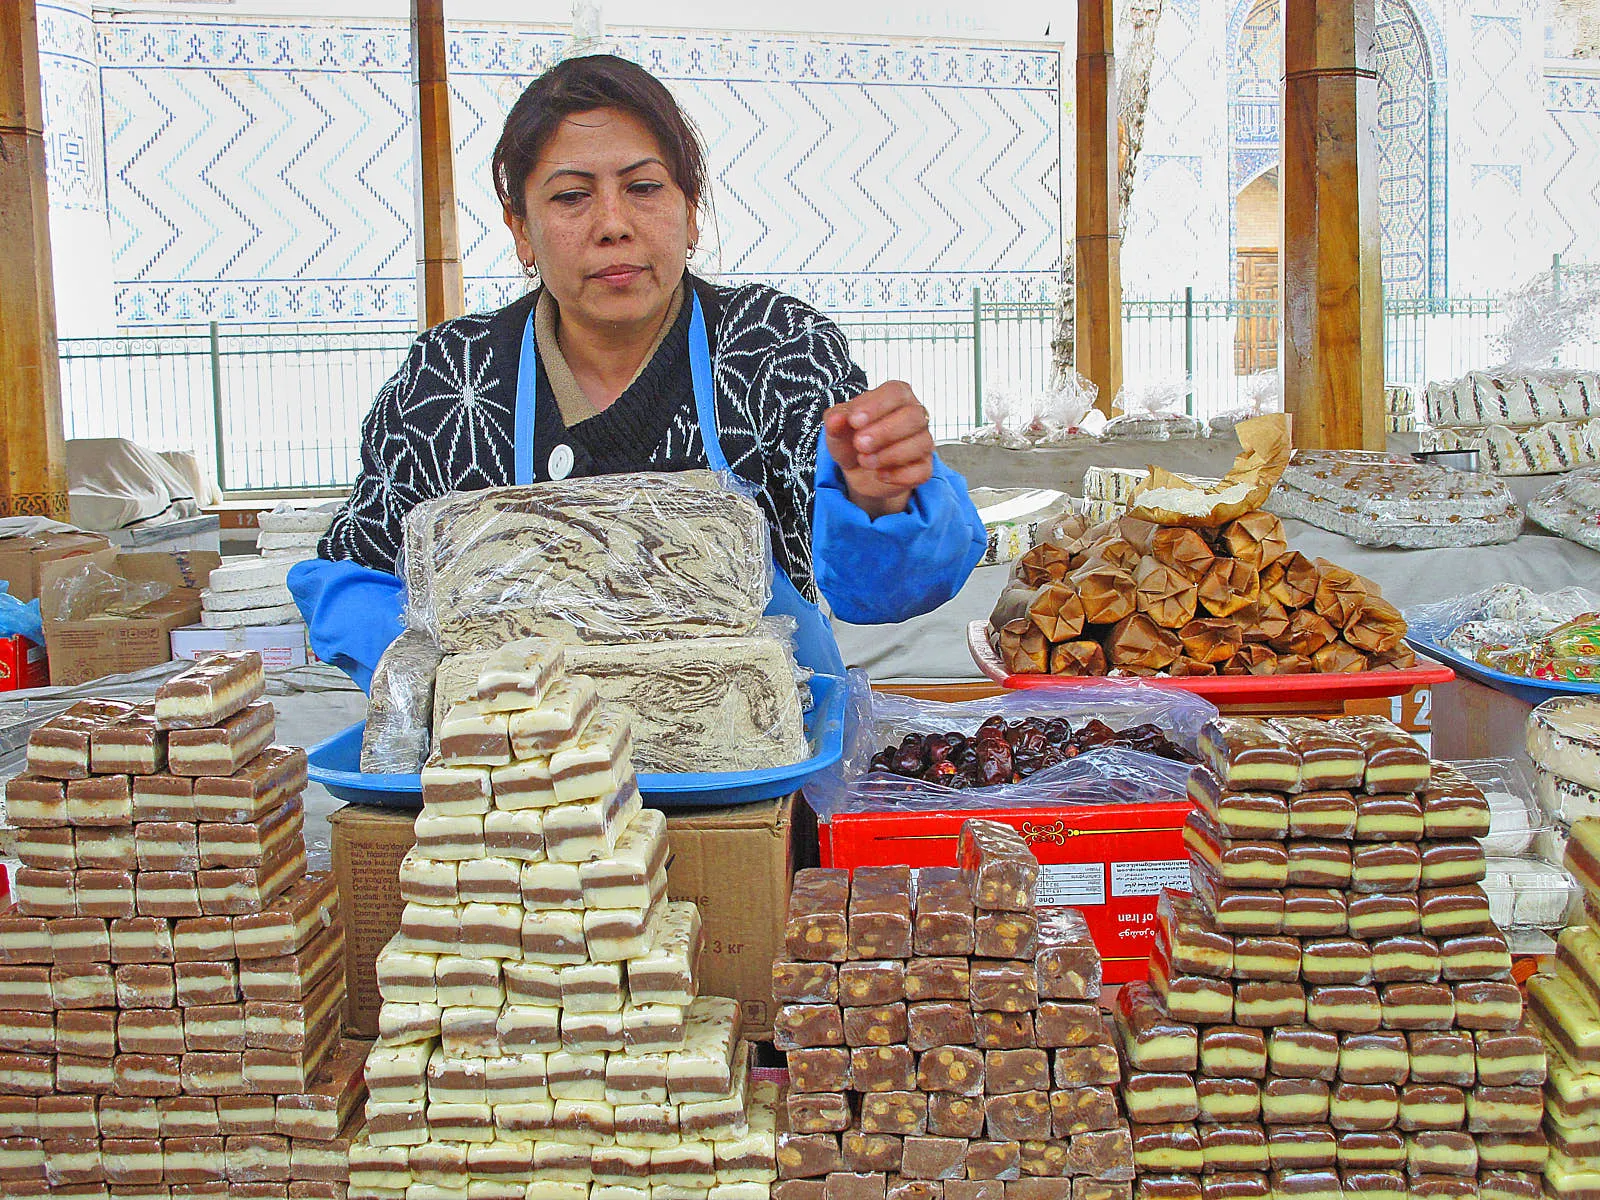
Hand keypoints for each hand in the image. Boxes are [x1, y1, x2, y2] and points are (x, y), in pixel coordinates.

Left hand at [823, 382, 935, 517]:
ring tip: (864, 460)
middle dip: (885, 432)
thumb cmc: (852, 439)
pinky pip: (921, 471)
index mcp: (896, 396)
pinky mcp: (923, 467)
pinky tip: (880, 475)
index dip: (876, 406)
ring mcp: (922, 442)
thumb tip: (835, 419)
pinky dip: (899, 475)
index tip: (854, 421)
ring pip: (921, 443)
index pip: (896, 392)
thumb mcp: (838, 428)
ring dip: (890, 455)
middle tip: (860, 444)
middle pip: (913, 416)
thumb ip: (835, 421)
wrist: (857, 469)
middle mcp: (914, 416)